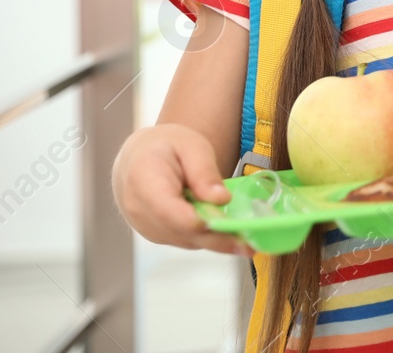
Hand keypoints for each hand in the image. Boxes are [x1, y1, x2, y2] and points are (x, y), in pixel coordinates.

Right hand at [112, 123, 251, 255]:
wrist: (140, 156)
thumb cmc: (167, 146)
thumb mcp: (191, 146)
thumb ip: (204, 172)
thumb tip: (222, 200)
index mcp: (144, 181)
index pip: (170, 212)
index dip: (201, 222)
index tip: (232, 226)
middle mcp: (140, 210)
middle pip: (182, 232)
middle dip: (218, 239)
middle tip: (252, 246)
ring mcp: (145, 226)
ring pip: (185, 240)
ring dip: (216, 243)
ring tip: (249, 243)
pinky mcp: (157, 234)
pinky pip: (185, 239)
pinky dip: (208, 239)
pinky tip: (232, 235)